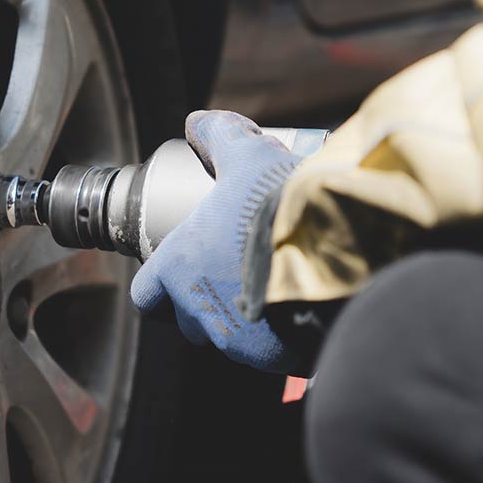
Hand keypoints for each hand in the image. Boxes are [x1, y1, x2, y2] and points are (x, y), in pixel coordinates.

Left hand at [130, 110, 300, 371]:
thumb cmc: (278, 205)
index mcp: (179, 269)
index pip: (147, 294)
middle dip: (206, 303)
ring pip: (228, 339)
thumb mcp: (247, 157)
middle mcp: (199, 312)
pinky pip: (267, 353)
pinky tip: (296, 312)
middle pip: (189, 320)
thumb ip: (221, 137)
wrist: (336, 251)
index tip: (180, 272)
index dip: (160, 285)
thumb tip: (198, 122)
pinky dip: (277, 338)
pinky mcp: (272, 359)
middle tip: (234, 274)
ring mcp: (235, 341)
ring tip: (270, 289)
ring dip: (242, 320)